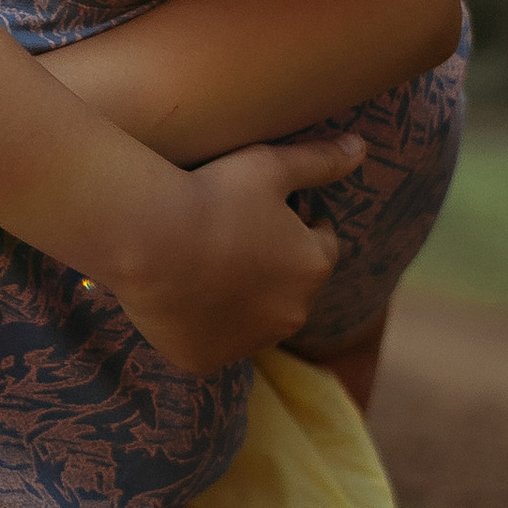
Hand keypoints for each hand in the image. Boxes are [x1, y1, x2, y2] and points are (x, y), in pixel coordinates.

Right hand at [110, 134, 364, 374]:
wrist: (145, 235)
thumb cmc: (212, 194)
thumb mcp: (270, 165)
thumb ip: (320, 161)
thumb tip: (362, 148)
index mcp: (314, 267)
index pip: (321, 245)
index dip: (298, 225)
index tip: (268, 212)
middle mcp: (291, 314)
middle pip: (290, 287)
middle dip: (273, 267)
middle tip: (232, 237)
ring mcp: (247, 343)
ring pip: (253, 319)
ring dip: (242, 299)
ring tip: (204, 266)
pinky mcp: (205, 359)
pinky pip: (212, 343)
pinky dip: (203, 325)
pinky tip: (183, 296)